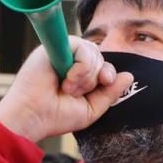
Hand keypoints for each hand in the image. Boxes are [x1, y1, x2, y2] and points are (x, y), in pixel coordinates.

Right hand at [0, 37, 132, 142]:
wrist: (33, 116)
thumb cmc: (56, 115)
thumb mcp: (91, 108)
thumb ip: (110, 93)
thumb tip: (129, 76)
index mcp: (78, 73)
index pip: (102, 64)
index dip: (107, 72)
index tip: (106, 82)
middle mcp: (70, 59)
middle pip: (100, 56)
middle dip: (94, 77)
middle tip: (75, 93)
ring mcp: (61, 51)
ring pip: (92, 51)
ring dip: (85, 75)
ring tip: (67, 88)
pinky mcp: (54, 45)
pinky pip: (80, 46)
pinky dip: (80, 66)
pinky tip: (66, 78)